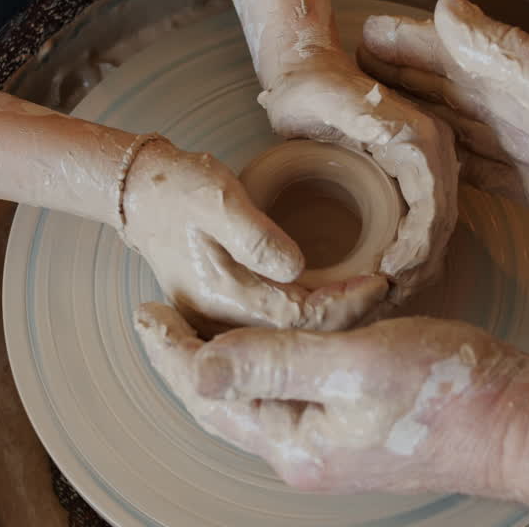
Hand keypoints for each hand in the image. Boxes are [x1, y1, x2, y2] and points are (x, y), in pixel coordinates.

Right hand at [121, 137, 387, 330]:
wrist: (140, 195)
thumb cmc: (178, 190)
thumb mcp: (218, 198)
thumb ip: (256, 235)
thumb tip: (298, 268)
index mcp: (220, 297)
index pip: (297, 319)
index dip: (344, 304)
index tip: (381, 281)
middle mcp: (219, 322)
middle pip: (297, 338)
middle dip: (348, 317)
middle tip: (388, 291)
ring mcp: (219, 323)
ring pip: (288, 339)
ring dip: (333, 322)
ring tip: (372, 298)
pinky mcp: (225, 315)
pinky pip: (277, 330)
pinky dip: (312, 320)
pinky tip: (339, 303)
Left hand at [134, 302, 528, 495]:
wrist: (521, 424)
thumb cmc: (447, 391)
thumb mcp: (355, 365)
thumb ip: (275, 362)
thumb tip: (197, 370)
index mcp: (295, 442)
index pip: (209, 394)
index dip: (171, 352)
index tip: (143, 310)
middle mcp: (305, 453)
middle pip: (224, 403)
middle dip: (186, 360)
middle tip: (157, 314)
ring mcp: (332, 445)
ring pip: (255, 399)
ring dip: (223, 360)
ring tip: (199, 321)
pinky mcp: (357, 430)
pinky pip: (289, 396)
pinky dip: (265, 364)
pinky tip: (269, 340)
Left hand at [259, 48, 459, 307]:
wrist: (305, 71)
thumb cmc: (307, 87)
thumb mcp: (326, 99)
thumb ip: (361, 116)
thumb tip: (398, 138)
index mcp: (421, 138)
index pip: (435, 206)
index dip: (417, 248)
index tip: (387, 275)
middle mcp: (432, 154)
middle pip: (440, 226)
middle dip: (417, 268)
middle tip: (384, 298)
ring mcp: (424, 169)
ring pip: (433, 233)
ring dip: (414, 269)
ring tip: (381, 296)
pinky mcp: (408, 181)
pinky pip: (418, 227)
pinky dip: (406, 258)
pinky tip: (381, 280)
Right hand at [358, 0, 528, 268]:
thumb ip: (504, 50)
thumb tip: (445, 7)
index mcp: (519, 76)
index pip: (445, 53)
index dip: (404, 44)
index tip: (358, 36)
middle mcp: (518, 111)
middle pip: (441, 92)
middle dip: (397, 82)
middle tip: (346, 80)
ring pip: (454, 132)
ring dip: (417, 123)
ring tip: (374, 121)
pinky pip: (480, 177)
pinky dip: (449, 170)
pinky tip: (427, 170)